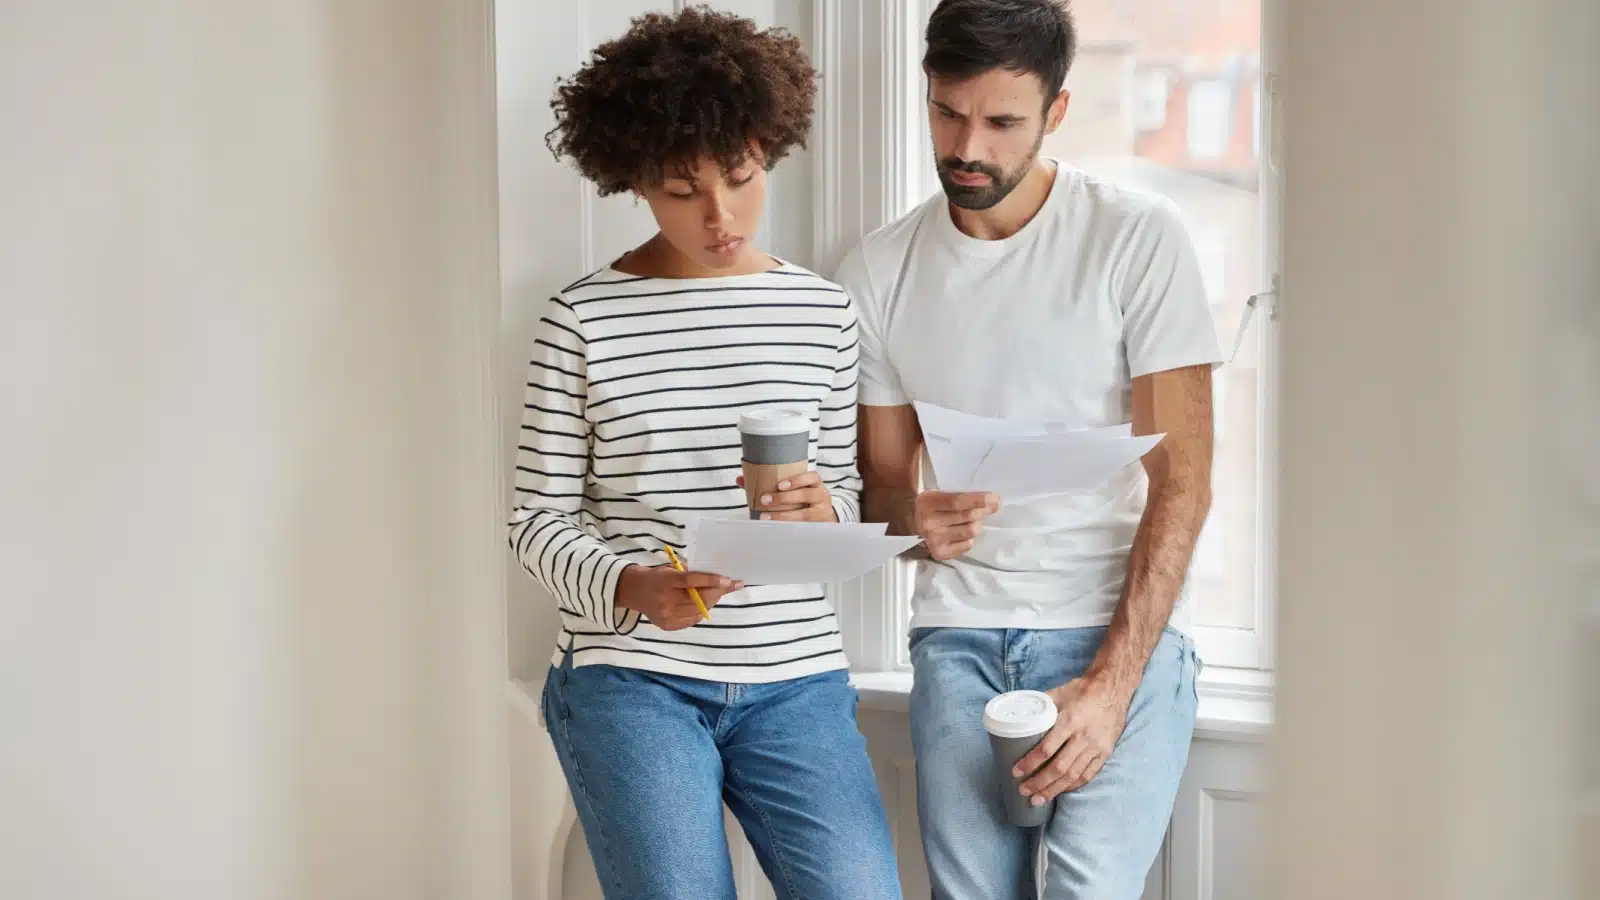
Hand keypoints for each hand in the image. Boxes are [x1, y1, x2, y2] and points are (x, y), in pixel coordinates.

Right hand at [615, 565, 742, 630]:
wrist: (634, 591)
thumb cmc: (657, 576)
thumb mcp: (670, 568)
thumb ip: (689, 573)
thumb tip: (716, 579)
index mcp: (665, 581)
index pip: (691, 581)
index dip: (711, 581)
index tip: (728, 580)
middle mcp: (665, 600)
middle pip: (698, 599)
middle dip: (718, 592)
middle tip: (729, 586)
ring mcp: (666, 615)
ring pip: (699, 611)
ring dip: (712, 601)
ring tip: (716, 593)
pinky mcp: (668, 626)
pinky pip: (693, 620)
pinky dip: (701, 611)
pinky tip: (702, 604)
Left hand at [738, 472, 837, 521]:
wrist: (824, 517)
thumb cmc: (802, 499)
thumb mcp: (792, 489)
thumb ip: (767, 483)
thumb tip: (740, 479)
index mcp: (815, 484)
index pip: (812, 477)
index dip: (797, 480)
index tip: (779, 485)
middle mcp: (821, 497)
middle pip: (807, 495)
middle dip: (784, 498)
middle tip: (764, 500)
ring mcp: (821, 513)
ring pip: (805, 514)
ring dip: (783, 516)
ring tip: (765, 517)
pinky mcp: (818, 528)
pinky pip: (804, 529)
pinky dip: (789, 528)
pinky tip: (777, 530)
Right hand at [912, 491, 999, 559]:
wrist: (910, 524)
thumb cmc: (931, 506)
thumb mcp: (938, 494)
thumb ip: (960, 495)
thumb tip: (992, 500)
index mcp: (928, 503)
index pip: (957, 502)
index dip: (978, 500)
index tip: (994, 498)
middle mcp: (929, 523)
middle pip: (967, 517)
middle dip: (984, 510)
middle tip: (991, 506)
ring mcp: (933, 540)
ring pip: (970, 531)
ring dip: (977, 524)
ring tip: (974, 520)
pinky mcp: (939, 553)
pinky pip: (967, 545)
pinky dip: (970, 538)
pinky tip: (963, 533)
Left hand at [1013, 676, 1133, 803]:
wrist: (1113, 689)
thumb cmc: (1082, 690)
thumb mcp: (1058, 693)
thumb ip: (1039, 706)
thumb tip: (1018, 715)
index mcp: (1070, 721)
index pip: (1047, 749)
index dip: (1030, 763)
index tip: (1016, 772)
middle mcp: (1084, 737)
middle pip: (1059, 768)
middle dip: (1039, 782)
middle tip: (1024, 791)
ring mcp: (1096, 747)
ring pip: (1073, 775)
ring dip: (1054, 789)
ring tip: (1039, 799)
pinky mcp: (1105, 753)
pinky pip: (1088, 774)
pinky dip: (1073, 785)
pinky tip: (1060, 791)